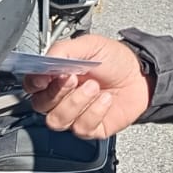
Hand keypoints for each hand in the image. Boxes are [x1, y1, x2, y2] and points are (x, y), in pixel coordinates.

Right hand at [23, 35, 150, 139]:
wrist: (142, 75)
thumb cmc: (116, 60)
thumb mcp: (89, 45)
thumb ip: (63, 50)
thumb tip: (44, 60)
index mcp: (56, 75)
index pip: (31, 84)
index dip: (33, 83)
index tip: (43, 78)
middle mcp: (61, 97)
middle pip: (41, 105)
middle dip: (57, 92)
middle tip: (73, 78)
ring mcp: (75, 114)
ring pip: (58, 120)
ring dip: (77, 103)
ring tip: (94, 87)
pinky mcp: (90, 128)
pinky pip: (81, 128)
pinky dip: (95, 112)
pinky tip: (105, 100)